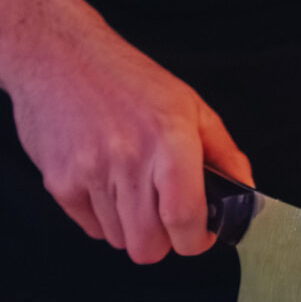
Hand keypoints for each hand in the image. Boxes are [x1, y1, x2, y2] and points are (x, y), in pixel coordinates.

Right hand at [8, 16, 251, 264]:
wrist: (55, 54)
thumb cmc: (124, 77)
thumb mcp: (188, 104)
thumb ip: (223, 152)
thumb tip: (246, 192)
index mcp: (169, 140)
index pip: (185, 220)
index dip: (196, 240)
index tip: (199, 234)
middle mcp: (129, 160)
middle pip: (149, 247)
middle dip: (162, 240)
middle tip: (163, 215)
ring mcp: (89, 174)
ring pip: (119, 240)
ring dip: (130, 225)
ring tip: (129, 186)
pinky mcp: (59, 183)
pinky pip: (90, 228)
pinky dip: (101, 216)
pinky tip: (102, 180)